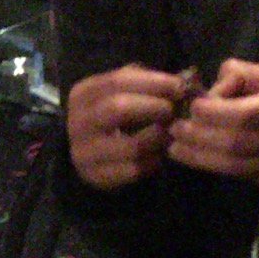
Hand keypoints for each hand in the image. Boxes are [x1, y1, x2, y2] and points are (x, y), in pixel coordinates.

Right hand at [65, 64, 193, 191]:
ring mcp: (84, 152)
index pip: (117, 82)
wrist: (87, 152)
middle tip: (172, 110)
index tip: (178, 87)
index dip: (152, 82)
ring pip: (130, 146)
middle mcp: (78, 122)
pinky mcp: (95, 177)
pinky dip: (152, 161)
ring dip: (157, 138)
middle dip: (153, 107)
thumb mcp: (118, 92)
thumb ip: (143, 83)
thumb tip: (180, 80)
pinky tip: (159, 153)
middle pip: (117, 109)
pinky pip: (133, 170)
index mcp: (82, 94)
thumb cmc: (112, 116)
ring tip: (170, 132)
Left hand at [167, 58, 258, 189]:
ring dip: (199, 158)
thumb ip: (247, 75)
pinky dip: (216, 167)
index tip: (193, 107)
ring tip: (175, 148)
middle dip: (199, 137)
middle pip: (236, 143)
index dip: (214, 113)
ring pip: (235, 166)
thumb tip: (211, 84)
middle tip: (173, 129)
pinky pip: (242, 176)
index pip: (247, 114)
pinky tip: (197, 158)